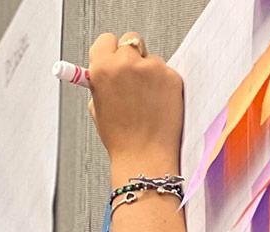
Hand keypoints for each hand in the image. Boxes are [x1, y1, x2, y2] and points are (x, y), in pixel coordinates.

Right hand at [87, 32, 183, 171]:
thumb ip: (100, 83)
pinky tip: (156, 103)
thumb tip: (105, 69)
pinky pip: (165, 72)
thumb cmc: (121, 137)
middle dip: (129, 56)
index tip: (110, 58)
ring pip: (149, 58)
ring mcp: (153, 68)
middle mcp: (128, 64)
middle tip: (128, 77)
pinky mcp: (172, 76)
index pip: (105, 40)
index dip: (107, 50)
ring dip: (147, 72)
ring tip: (143, 100)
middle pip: (129, 40)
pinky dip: (161, 84)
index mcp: (103, 69)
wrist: (144, 154)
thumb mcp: (97, 107)